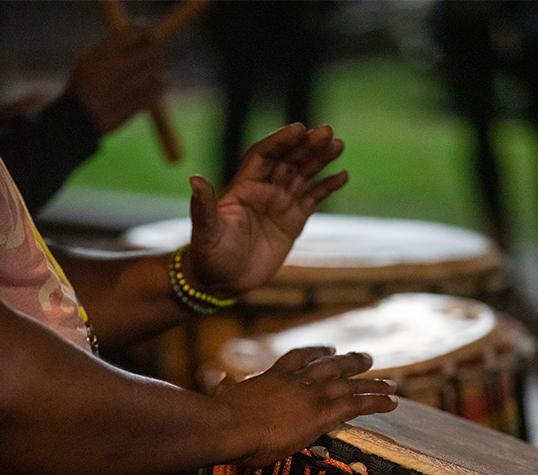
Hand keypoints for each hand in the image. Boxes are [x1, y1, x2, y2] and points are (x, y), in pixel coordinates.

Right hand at [66, 25, 164, 134]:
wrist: (82, 117)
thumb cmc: (81, 86)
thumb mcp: (88, 58)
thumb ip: (110, 48)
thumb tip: (130, 40)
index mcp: (108, 51)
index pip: (136, 32)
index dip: (142, 32)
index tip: (143, 35)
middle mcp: (123, 66)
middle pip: (151, 50)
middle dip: (151, 49)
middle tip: (149, 52)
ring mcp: (133, 86)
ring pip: (158, 70)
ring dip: (156, 68)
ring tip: (149, 70)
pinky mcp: (140, 102)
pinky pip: (158, 89)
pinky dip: (157, 85)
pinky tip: (150, 86)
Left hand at [184, 124, 347, 295]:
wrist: (222, 282)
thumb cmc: (209, 256)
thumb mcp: (205, 232)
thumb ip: (203, 206)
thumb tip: (195, 180)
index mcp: (243, 186)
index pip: (264, 155)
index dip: (281, 141)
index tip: (299, 129)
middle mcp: (263, 190)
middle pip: (288, 160)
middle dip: (307, 145)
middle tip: (327, 131)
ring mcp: (279, 204)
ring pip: (304, 175)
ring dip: (321, 159)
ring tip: (338, 144)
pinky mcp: (293, 222)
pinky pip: (313, 199)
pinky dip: (327, 187)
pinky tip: (342, 176)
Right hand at [215, 347, 397, 467]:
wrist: (228, 425)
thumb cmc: (220, 417)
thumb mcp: (223, 396)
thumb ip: (224, 386)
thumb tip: (214, 376)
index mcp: (272, 376)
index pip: (299, 358)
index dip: (316, 352)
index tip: (328, 349)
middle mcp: (296, 380)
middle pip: (330, 366)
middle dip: (351, 361)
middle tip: (367, 358)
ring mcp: (310, 395)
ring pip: (349, 384)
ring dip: (371, 382)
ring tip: (390, 383)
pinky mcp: (321, 414)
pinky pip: (357, 405)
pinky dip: (376, 401)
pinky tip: (393, 401)